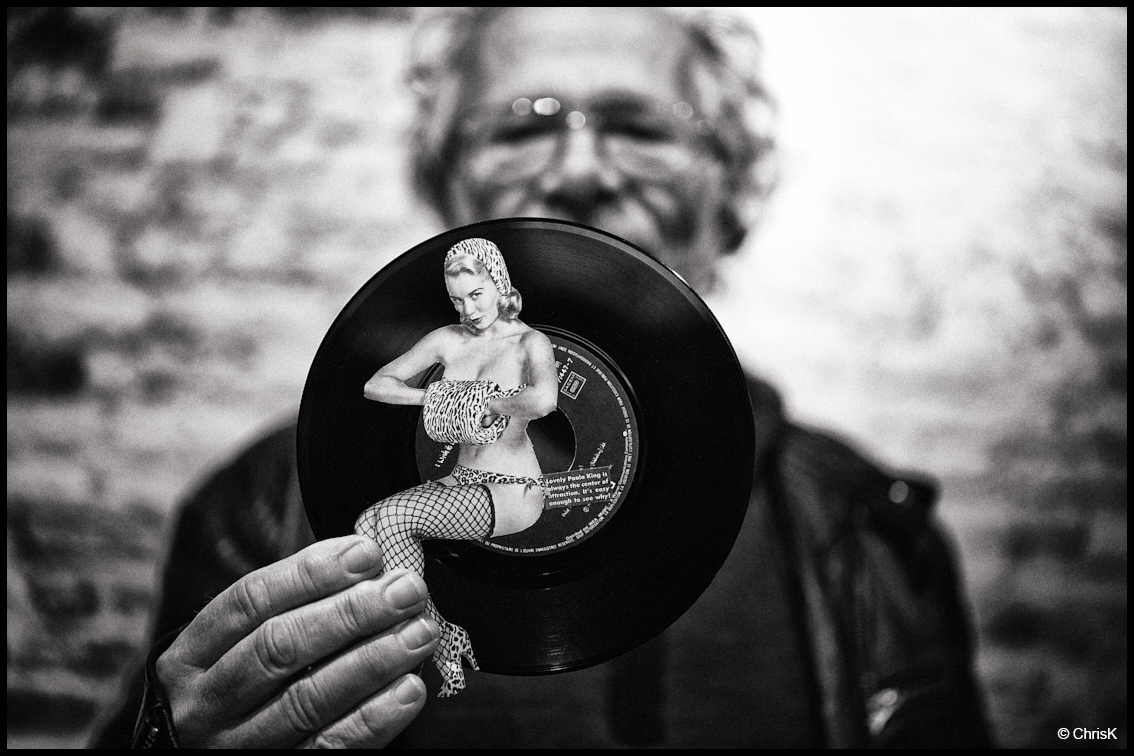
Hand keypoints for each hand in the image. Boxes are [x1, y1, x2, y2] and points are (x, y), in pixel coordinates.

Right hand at [156, 536, 439, 747]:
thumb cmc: (242, 688)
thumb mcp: (240, 647)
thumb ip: (291, 608)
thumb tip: (367, 564)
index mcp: (190, 657)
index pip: (249, 601)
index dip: (310, 573)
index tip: (367, 553)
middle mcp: (202, 706)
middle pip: (279, 648)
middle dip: (351, 613)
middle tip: (406, 590)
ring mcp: (233, 750)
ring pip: (307, 700)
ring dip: (373, 660)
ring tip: (419, 632)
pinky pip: (329, 747)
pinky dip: (374, 718)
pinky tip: (409, 689)